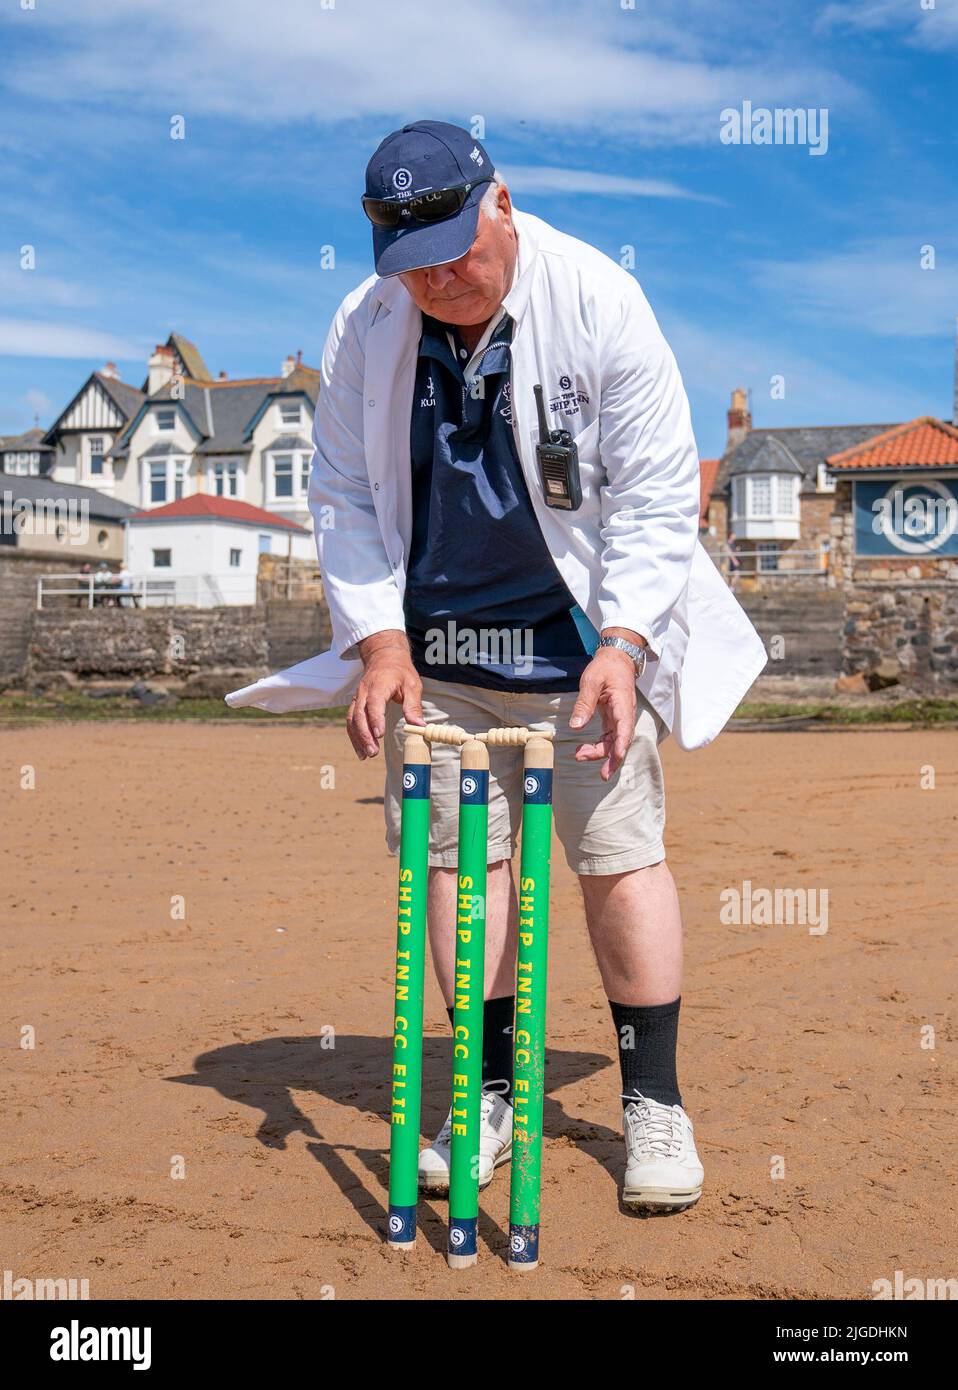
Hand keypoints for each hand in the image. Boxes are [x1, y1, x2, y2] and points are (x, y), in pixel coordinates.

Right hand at [348, 632, 423, 759]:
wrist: (384, 657)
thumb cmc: (400, 672)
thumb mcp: (412, 685)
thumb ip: (413, 706)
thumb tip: (420, 727)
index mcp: (379, 684)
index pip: (375, 702)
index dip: (375, 718)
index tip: (379, 734)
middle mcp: (365, 692)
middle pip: (360, 714)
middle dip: (365, 735)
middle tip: (373, 752)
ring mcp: (358, 698)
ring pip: (352, 719)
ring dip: (358, 738)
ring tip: (366, 755)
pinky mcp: (356, 704)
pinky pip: (351, 721)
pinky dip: (354, 737)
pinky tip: (361, 751)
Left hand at [569, 647, 637, 780]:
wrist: (616, 659)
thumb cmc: (605, 668)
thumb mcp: (591, 681)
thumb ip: (584, 703)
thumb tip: (575, 726)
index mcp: (623, 704)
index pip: (625, 728)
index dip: (621, 745)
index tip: (615, 758)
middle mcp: (625, 714)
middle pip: (622, 740)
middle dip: (613, 759)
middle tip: (602, 775)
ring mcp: (621, 717)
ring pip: (615, 741)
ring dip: (601, 753)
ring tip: (580, 756)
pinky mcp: (614, 718)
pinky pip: (610, 736)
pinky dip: (599, 745)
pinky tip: (585, 750)